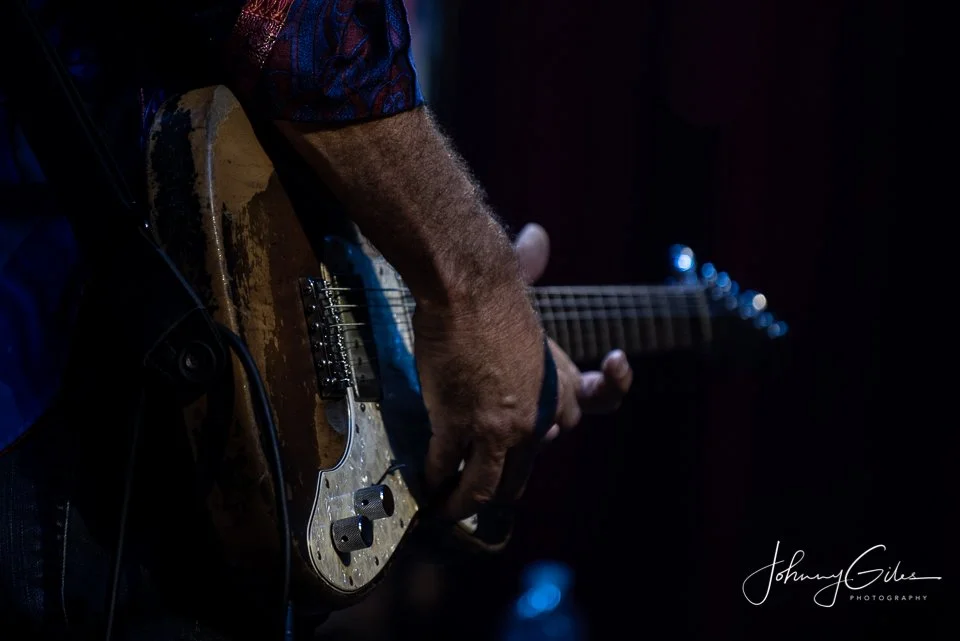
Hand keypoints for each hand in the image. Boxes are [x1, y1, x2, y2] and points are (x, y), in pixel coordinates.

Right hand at [417, 223, 631, 520]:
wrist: (469, 290)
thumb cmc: (496, 289)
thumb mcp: (528, 297)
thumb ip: (534, 270)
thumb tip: (537, 238)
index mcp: (558, 387)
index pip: (575, 420)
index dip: (558, 429)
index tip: (548, 433)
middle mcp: (536, 418)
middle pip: (523, 471)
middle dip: (501, 486)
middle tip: (481, 490)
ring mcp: (499, 429)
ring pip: (484, 487)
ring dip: (463, 503)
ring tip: (447, 510)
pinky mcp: (460, 428)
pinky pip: (446, 467)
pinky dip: (433, 480)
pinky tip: (424, 483)